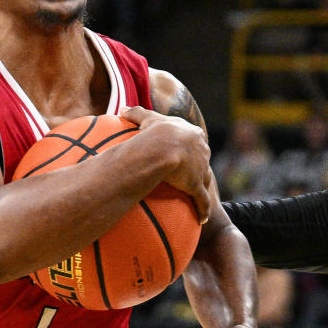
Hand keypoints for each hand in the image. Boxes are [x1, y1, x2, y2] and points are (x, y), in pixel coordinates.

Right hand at [121, 106, 212, 222]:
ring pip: (205, 179)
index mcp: (192, 134)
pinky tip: (203, 219)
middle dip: (199, 165)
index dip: (191, 146)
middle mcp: (201, 150)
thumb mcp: (146, 118)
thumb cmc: (154, 132)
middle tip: (192, 170)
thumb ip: (136, 112)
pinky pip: (202, 200)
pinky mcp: (196, 185)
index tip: (186, 149)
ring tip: (199, 193)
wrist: (163, 147)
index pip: (194, 140)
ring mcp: (201, 169)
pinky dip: (203, 209)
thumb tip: (122, 108)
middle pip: (202, 159)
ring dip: (203, 186)